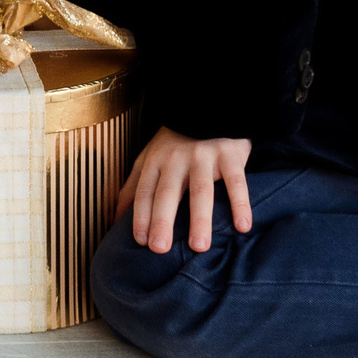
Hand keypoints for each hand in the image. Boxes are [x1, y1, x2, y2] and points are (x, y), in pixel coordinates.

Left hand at [115, 127, 252, 254]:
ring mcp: (204, 156)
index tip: (140, 241)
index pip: (144, 191)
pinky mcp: (230, 155)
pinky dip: (240, 203)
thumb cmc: (176, 143)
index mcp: (155, 161)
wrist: (210, 108)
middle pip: (168, 193)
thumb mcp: (149, 158)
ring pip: (201, 190)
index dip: (140, 215)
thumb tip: (114, 220)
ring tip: (199, 247)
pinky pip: (236, 182)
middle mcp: (176, 159)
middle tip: (160, 249)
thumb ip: (133, 187)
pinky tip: (243, 226)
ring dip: (200, 219)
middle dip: (162, 220)